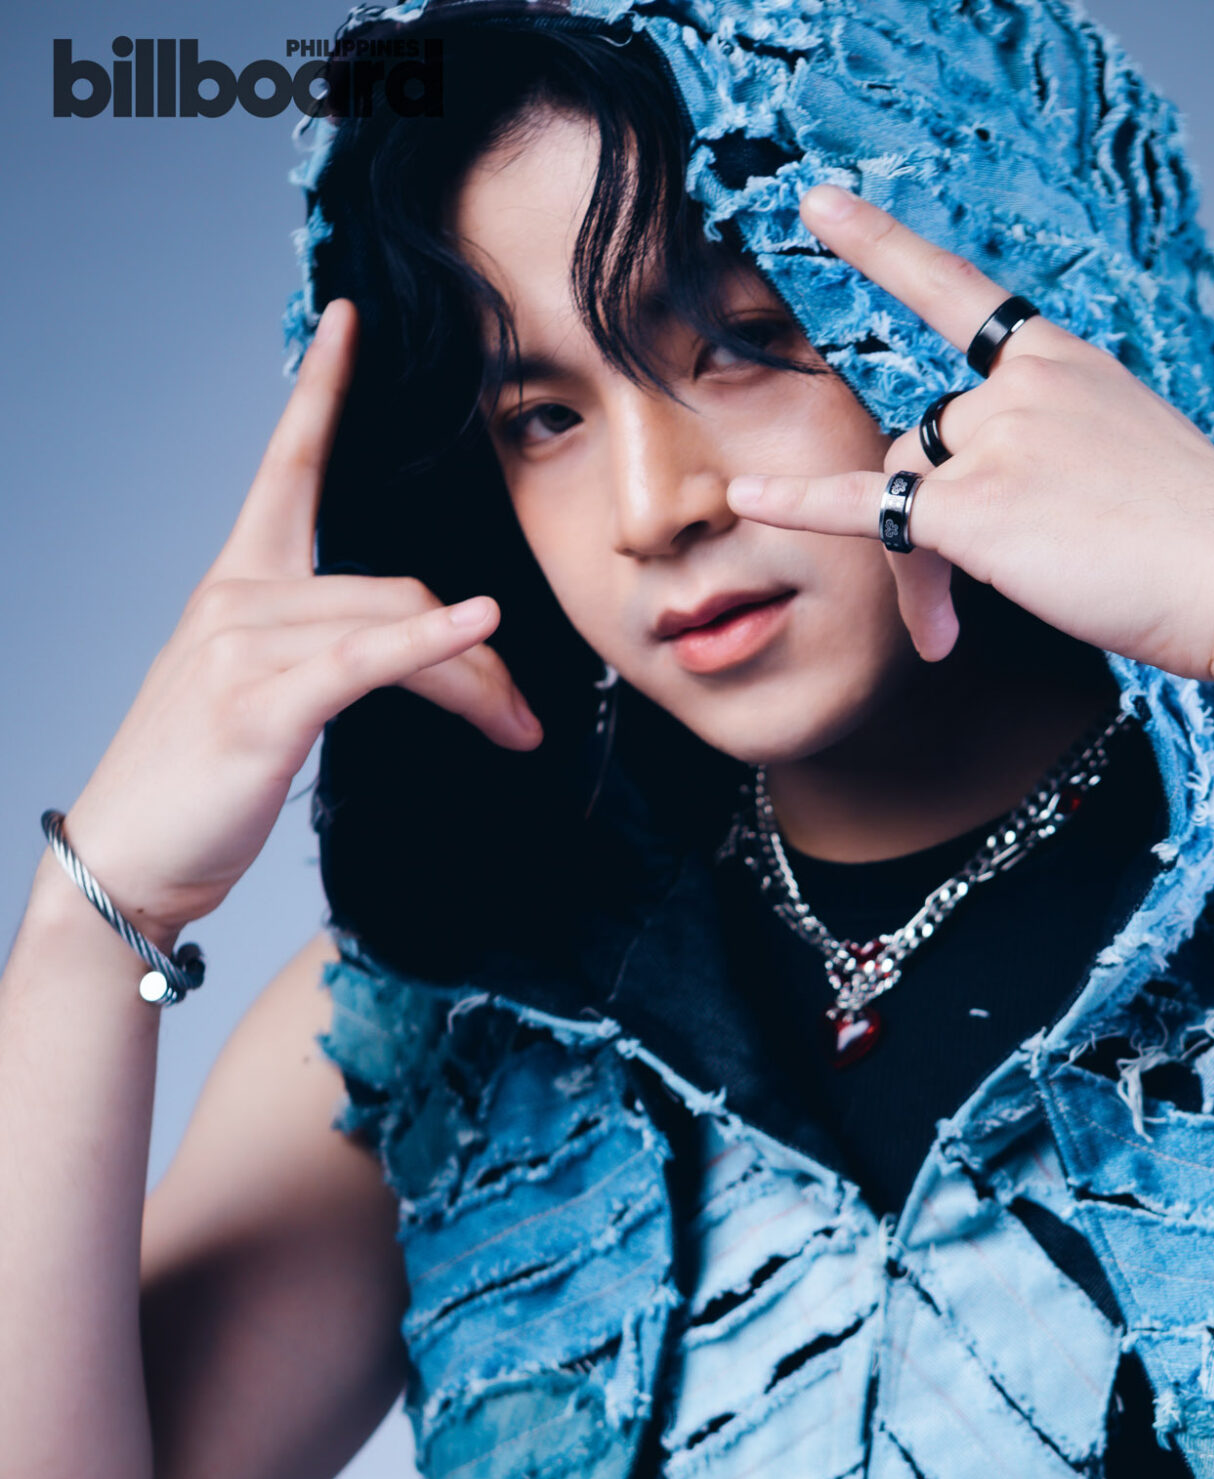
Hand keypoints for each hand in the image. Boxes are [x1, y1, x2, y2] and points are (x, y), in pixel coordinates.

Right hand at [60, 299, 541, 945]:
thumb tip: (414, 657)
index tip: (346, 322)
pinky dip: (431, 641)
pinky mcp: (261, 704)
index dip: (319, 392)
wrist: (128, 861)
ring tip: (518, 731)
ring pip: (394, 627)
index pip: (283, 467)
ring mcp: (243, 648)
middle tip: (525, 718)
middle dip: (477, 656)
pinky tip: (482, 627)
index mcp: (236, 585)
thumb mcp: (263, 702)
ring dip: (474, 682)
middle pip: (395, 586)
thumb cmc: (195, 786)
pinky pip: (364, 658)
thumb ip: (324, 657)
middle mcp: (236, 600)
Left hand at [727, 185, 1213, 673]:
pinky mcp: (975, 507)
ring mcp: (997, 439)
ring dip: (915, 574)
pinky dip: (800, 507)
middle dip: (921, 527)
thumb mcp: (1135, 468)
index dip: (882, 247)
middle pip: (918, 442)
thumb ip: (1057, 462)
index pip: (959, 291)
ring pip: (902, 490)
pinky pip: (864, 509)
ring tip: (944, 639)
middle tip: (944, 620)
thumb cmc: (1206, 545)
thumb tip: (984, 513)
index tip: (821, 205)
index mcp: (1063, 363)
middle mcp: (1022, 384)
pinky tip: (749, 502)